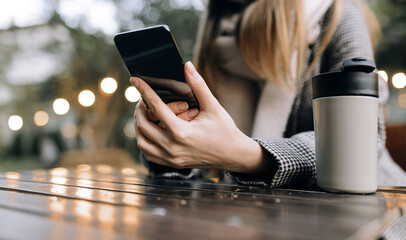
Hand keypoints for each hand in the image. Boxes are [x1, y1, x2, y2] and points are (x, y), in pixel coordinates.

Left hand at [131, 62, 268, 173]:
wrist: (233, 155)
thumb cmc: (225, 130)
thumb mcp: (213, 106)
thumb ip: (198, 85)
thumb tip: (187, 65)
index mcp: (181, 133)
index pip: (156, 107)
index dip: (144, 91)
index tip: (135, 80)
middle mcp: (172, 147)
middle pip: (143, 125)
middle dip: (140, 109)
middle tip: (145, 99)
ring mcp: (171, 158)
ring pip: (141, 142)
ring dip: (140, 126)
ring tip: (148, 114)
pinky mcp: (172, 164)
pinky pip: (149, 153)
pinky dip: (146, 140)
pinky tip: (153, 130)